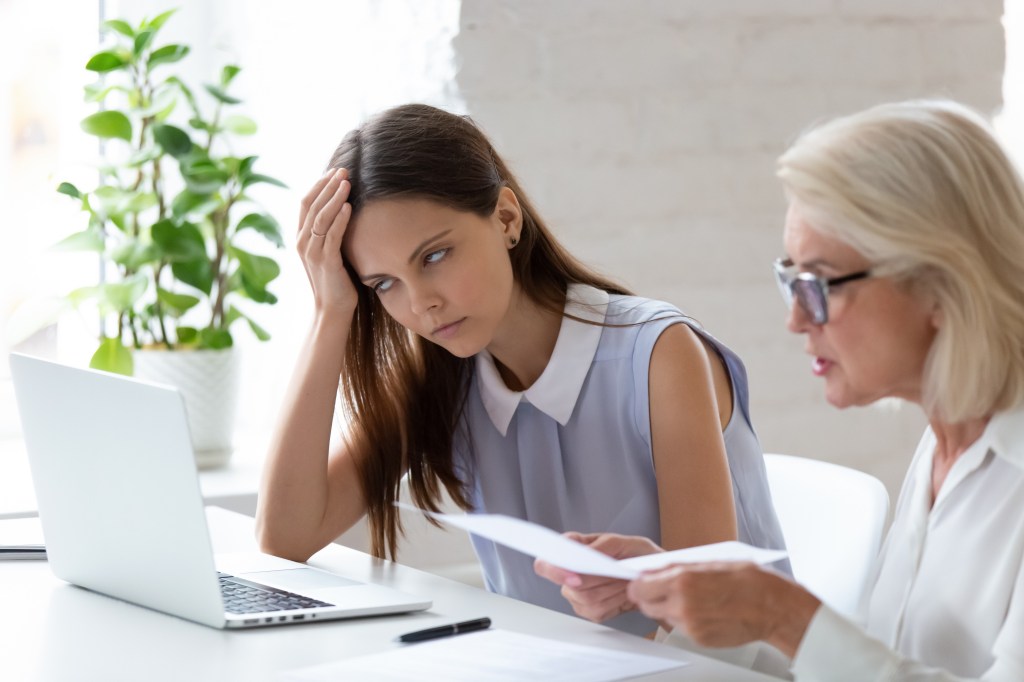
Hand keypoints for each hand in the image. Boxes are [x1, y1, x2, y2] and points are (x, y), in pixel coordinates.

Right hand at [296, 168, 356, 316]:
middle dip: (328, 185)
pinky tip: (349, 207)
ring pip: (321, 217)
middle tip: (343, 170)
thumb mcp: (331, 251)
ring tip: (347, 182)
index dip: (319, 184)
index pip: (306, 203)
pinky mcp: (326, 262)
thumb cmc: (336, 280)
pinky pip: (331, 236)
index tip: (334, 171)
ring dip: (334, 197)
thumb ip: (331, 232)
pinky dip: (340, 219)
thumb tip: (345, 209)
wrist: (332, 309)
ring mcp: (312, 252)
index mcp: (302, 237)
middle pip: (312, 205)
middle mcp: (302, 242)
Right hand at [534, 533, 662, 622]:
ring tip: (624, 581)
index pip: (546, 562)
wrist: (654, 577)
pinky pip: (596, 612)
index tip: (575, 575)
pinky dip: (615, 603)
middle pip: (569, 585)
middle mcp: (570, 572)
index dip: (554, 570)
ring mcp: (577, 593)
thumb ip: (605, 546)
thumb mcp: (627, 543)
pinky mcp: (589, 610)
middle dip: (599, 580)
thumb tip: (586, 554)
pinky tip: (623, 594)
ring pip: (584, 599)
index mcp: (573, 548)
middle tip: (618, 572)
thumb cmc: (639, 556)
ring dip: (610, 591)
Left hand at [626, 562, 819, 656]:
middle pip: (645, 604)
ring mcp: (690, 624)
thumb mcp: (708, 562)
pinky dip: (685, 619)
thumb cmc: (748, 580)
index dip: (638, 584)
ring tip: (690, 598)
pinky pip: (680, 628)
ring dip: (668, 608)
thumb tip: (656, 570)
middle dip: (649, 596)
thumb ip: (678, 568)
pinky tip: (702, 610)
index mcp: (683, 580)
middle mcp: (682, 603)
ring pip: (662, 616)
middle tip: (660, 590)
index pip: (639, 587)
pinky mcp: (699, 639)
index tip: (641, 581)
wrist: (772, 607)